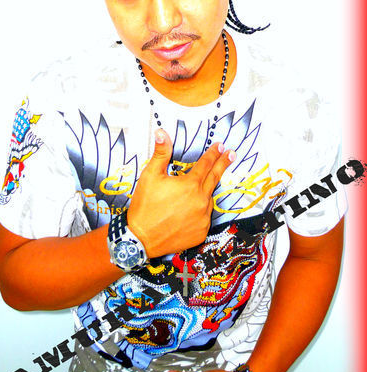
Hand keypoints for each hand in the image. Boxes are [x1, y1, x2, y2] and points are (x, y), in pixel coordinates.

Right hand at [127, 129, 235, 257]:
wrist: (141, 238)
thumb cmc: (145, 206)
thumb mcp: (150, 176)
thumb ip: (161, 153)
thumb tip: (162, 133)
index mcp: (190, 185)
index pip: (206, 164)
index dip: (213, 154)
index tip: (220, 146)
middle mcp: (200, 201)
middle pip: (214, 178)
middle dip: (222, 164)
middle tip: (231, 154)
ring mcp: (203, 218)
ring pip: (208, 199)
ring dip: (205, 192)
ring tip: (195, 190)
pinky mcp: (201, 232)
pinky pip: (204, 217)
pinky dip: (199, 211)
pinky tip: (188, 211)